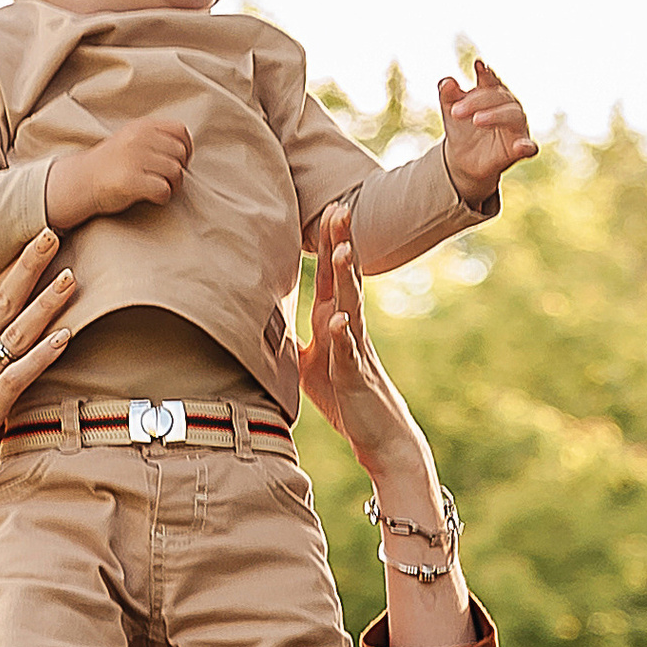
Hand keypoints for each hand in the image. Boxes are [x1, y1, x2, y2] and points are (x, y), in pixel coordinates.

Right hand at [0, 230, 79, 496]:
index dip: (12, 268)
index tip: (32, 240)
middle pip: (1, 301)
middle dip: (29, 267)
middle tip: (52, 232)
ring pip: (15, 334)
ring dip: (45, 304)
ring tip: (71, 277)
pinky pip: (17, 377)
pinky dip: (42, 356)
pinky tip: (64, 338)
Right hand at [46, 116, 191, 230]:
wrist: (82, 181)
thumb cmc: (113, 163)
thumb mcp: (133, 139)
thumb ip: (156, 138)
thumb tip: (186, 149)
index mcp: (141, 126)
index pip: (180, 130)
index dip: (186, 148)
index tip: (178, 161)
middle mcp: (137, 138)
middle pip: (180, 153)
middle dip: (179, 170)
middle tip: (167, 180)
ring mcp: (133, 158)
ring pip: (175, 172)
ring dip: (173, 185)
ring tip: (160, 188)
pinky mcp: (129, 181)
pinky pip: (163, 189)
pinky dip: (162, 197)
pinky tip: (153, 197)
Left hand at [299, 203, 429, 482]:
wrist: (382, 438)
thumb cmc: (346, 399)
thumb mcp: (311, 365)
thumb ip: (295, 340)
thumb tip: (265, 326)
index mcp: (336, 321)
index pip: (333, 275)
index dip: (330, 242)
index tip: (330, 207)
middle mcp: (348, 329)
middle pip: (346, 279)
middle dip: (342, 244)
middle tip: (340, 208)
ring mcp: (355, 351)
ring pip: (350, 308)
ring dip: (346, 280)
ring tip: (342, 252)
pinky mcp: (355, 379)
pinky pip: (348, 355)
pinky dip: (342, 337)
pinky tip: (337, 320)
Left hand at [438, 57, 536, 209]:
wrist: (462, 160)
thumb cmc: (461, 129)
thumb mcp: (451, 111)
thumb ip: (448, 95)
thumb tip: (447, 82)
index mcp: (493, 94)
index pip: (491, 81)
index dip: (486, 74)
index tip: (478, 66)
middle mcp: (508, 107)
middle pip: (499, 96)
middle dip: (477, 101)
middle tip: (456, 111)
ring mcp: (517, 127)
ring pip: (514, 115)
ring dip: (496, 116)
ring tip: (477, 120)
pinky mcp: (519, 149)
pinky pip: (529, 147)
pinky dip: (527, 146)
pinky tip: (521, 147)